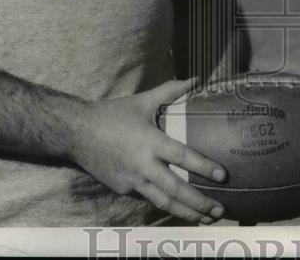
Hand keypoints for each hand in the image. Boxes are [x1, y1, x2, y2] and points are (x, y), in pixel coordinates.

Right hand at [70, 78, 227, 223]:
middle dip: (199, 203)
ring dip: (187, 212)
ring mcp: (132, 181)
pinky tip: (182, 211)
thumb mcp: (142, 100)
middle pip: (175, 190)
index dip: (203, 167)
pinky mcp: (123, 189)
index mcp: (150, 141)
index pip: (182, 157)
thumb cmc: (112, 114)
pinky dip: (167, 207)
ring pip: (163, 202)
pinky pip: (149, 199)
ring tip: (207, 219)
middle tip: (220, 211)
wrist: (76, 133)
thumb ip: (170, 91)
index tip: (223, 176)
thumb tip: (196, 80)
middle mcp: (143, 165)